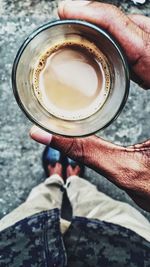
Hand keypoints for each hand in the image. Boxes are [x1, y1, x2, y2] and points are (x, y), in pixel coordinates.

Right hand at [30, 2, 149, 211]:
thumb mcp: (128, 171)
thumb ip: (86, 151)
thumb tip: (43, 135)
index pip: (140, 44)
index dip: (105, 21)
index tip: (72, 11)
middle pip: (147, 32)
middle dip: (109, 21)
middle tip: (75, 20)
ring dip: (120, 30)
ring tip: (89, 32)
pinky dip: (131, 46)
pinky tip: (113, 53)